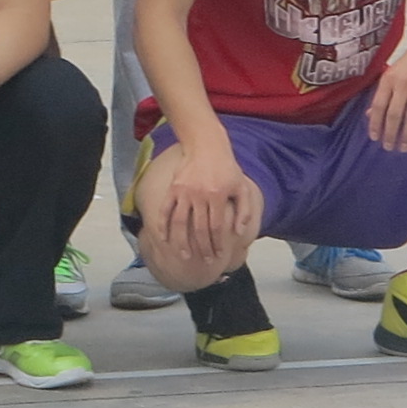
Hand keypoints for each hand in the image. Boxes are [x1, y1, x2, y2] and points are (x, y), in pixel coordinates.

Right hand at [145, 136, 255, 270]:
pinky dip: (162, 224)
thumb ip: (244, 210)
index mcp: (218, 195)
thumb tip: (239, 232)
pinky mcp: (173, 188)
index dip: (218, 243)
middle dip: (202, 247)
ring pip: (180, 222)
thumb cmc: (227, 168)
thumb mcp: (242, 187)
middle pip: (199, 228)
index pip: (217, 226)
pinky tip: (163, 238)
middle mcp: (199, 195)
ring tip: (183, 255)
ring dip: (181, 241)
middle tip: (205, 261)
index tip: (219, 256)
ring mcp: (184, 192)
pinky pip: (165, 209)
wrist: (206, 146)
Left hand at [368, 24, 406, 153]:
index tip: (374, 138)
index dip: (375, 123)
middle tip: (389, 148)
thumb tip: (370, 114)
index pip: (378, 106)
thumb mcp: (393, 72)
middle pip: (394, 114)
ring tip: (404, 148)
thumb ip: (382, 93)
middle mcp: (402, 83)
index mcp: (388, 78)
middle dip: (391, 134)